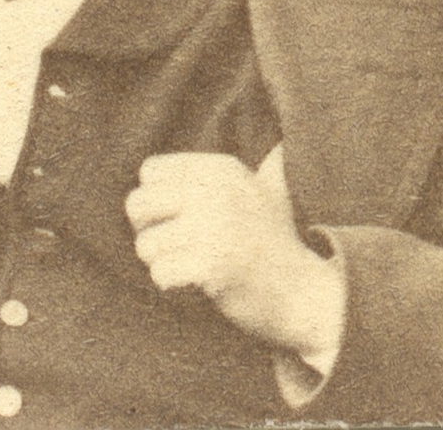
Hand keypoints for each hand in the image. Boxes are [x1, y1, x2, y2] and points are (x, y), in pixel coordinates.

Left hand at [125, 149, 338, 353]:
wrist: (306, 295)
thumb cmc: (276, 245)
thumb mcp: (269, 191)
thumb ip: (258, 167)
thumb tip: (280, 146)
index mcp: (220, 169)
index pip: (150, 171)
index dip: (154, 199)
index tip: (177, 218)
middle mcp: (215, 189)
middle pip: (137, 203)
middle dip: (149, 232)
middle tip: (175, 247)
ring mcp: (214, 224)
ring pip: (145, 244)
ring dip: (160, 263)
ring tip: (190, 266)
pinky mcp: (213, 262)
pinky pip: (160, 273)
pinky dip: (171, 284)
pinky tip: (196, 283)